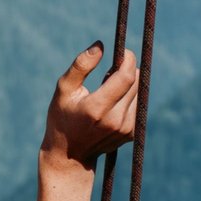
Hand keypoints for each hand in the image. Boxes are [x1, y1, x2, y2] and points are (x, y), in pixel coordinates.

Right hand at [39, 41, 138, 176]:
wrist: (69, 155)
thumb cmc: (62, 117)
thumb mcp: (63, 90)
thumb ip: (81, 66)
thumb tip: (100, 45)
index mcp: (96, 108)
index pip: (126, 77)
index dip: (128, 60)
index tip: (123, 51)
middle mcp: (114, 120)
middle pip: (135, 83)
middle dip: (127, 70)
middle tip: (111, 68)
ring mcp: (125, 129)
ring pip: (138, 93)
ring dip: (128, 84)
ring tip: (108, 87)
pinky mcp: (130, 134)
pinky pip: (137, 106)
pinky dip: (128, 98)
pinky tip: (112, 102)